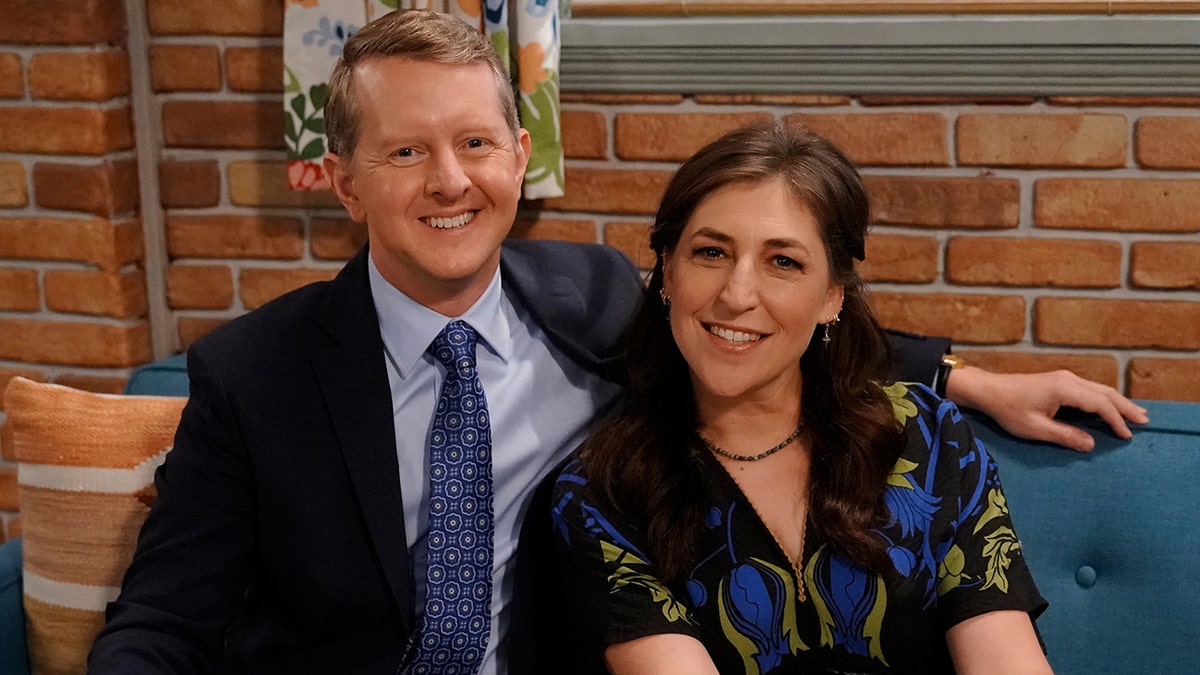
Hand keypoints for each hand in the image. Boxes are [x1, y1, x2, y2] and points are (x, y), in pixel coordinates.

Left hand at [944, 367, 1149, 451]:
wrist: (989, 390)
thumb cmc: (1008, 410)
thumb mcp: (1035, 428)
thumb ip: (1064, 436)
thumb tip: (1091, 444)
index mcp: (1064, 389)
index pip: (1100, 404)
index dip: (1116, 420)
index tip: (1127, 435)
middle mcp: (1068, 379)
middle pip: (1105, 392)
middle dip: (1126, 407)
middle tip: (1145, 421)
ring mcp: (1064, 378)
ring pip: (1099, 389)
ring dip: (1117, 401)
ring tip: (1135, 414)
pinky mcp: (1060, 381)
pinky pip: (1090, 389)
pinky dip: (1104, 398)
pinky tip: (1111, 406)